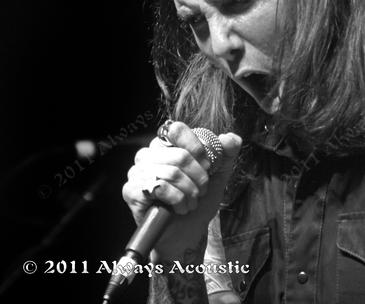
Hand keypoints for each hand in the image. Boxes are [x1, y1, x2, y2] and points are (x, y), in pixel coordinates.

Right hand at [122, 121, 241, 258]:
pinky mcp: (131, 191)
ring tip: (190, 202)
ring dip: (190, 193)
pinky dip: (178, 201)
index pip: (176, 129)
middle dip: (199, 178)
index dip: (197, 148)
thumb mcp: (216, 177)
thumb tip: (232, 138)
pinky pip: (161, 188)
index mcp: (164, 146)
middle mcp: (146, 155)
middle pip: (180, 155)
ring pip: (173, 173)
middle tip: (200, 191)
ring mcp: (136, 173)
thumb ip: (225, 155)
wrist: (186, 235)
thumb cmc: (197, 204)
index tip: (207, 166)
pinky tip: (178, 209)